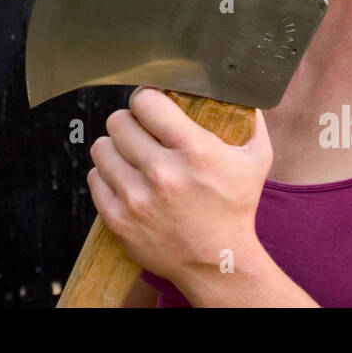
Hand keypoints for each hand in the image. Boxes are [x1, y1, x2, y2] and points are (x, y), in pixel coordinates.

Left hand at [87, 86, 273, 288]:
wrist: (218, 262)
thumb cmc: (237, 208)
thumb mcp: (256, 160)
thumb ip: (251, 121)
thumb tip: (240, 90)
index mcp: (194, 151)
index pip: (145, 101)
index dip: (146, 99)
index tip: (152, 107)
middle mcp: (162, 173)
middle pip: (118, 121)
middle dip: (130, 122)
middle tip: (141, 132)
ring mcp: (136, 198)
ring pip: (101, 147)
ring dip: (115, 148)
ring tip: (131, 156)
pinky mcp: (118, 219)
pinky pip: (94, 177)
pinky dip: (107, 176)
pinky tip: (125, 179)